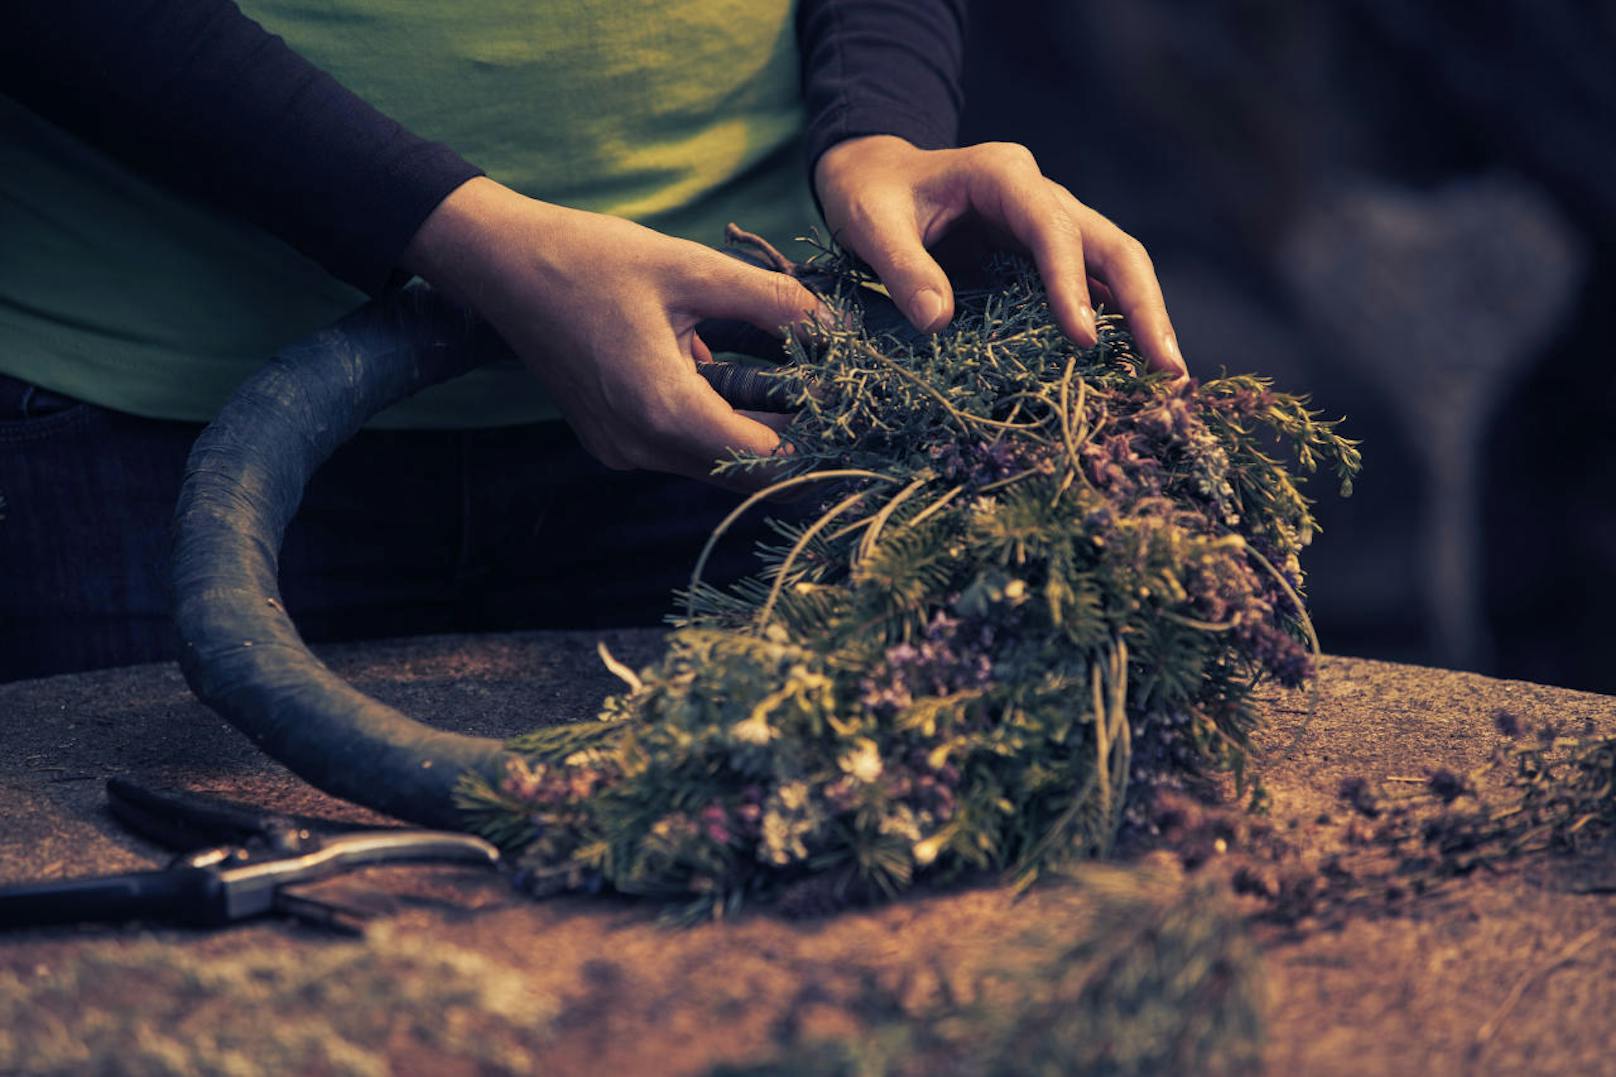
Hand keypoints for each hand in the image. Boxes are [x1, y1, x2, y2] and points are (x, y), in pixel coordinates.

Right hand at [402, 177, 826, 482]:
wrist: (501, 265)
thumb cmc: (591, 259)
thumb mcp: (691, 268)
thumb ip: (771, 301)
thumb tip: (835, 326)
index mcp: (662, 410)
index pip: (765, 460)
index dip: (818, 443)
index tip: (858, 415)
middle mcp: (641, 447)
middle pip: (743, 474)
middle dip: (796, 445)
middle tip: (842, 407)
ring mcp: (622, 450)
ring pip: (714, 464)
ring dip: (758, 437)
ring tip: (806, 393)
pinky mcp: (612, 440)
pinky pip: (683, 450)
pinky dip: (719, 427)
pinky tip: (744, 385)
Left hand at [814, 135, 1185, 376]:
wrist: (876, 177)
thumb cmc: (872, 195)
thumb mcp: (871, 224)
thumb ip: (901, 268)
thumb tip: (937, 321)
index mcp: (1004, 176)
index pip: (1053, 228)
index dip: (1070, 282)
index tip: (1082, 339)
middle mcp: (1042, 195)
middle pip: (1112, 246)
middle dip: (1143, 306)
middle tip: (1166, 367)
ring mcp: (1052, 225)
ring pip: (1116, 266)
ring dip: (1143, 319)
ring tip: (1166, 377)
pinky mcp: (1047, 256)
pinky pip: (1093, 287)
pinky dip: (1115, 325)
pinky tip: (1129, 369)